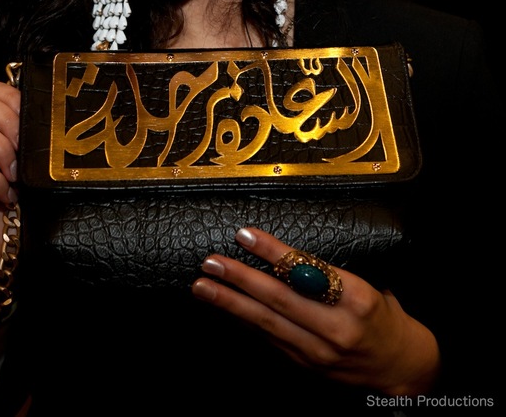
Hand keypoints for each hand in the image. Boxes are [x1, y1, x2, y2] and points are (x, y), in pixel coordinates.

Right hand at [0, 81, 19, 289]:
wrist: (3, 247)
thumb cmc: (22, 204)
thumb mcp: (32, 166)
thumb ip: (31, 138)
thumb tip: (50, 114)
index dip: (14, 101)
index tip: (34, 128)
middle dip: (10, 123)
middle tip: (25, 153)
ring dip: (2, 150)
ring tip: (15, 175)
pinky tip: (6, 195)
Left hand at [191, 226, 440, 395]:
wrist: (400, 368)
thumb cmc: (381, 316)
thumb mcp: (365, 285)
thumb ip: (326, 272)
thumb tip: (280, 250)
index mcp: (356, 298)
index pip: (306, 271)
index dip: (272, 252)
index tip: (244, 235)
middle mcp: (336, 328)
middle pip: (280, 299)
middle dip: (240, 279)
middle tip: (211, 262)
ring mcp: (319, 352)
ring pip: (267, 323)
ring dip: (230, 304)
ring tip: (203, 286)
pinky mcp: (306, 367)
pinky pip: (269, 339)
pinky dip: (244, 322)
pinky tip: (224, 308)